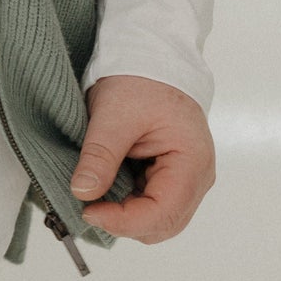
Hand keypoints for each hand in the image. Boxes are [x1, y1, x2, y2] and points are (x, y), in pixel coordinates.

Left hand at [70, 74, 215, 242]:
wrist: (151, 58)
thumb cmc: (140, 80)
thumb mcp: (114, 115)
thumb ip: (100, 155)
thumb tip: (83, 193)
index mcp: (192, 162)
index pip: (162, 213)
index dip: (124, 221)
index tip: (89, 211)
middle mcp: (197, 177)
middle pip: (163, 223)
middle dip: (125, 222)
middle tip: (88, 205)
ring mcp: (187, 178)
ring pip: (157, 218)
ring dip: (126, 215)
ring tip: (97, 195)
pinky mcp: (172, 175)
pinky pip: (152, 203)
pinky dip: (129, 203)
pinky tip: (108, 187)